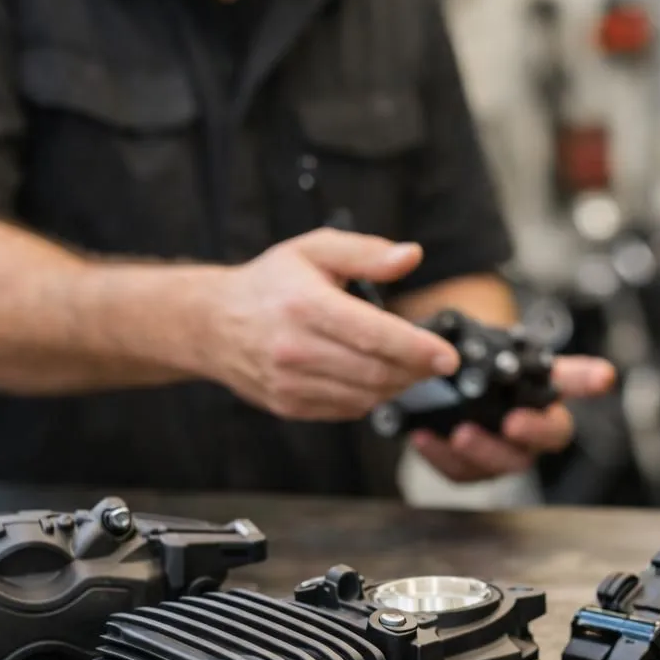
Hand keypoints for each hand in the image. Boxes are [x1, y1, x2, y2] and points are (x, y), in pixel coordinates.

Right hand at [204, 229, 460, 419]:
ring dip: (397, 385)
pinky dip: (371, 397)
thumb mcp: (314, 250)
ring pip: (365, 396)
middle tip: (437, 361)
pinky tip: (374, 376)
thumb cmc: (271, 283)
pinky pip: (347, 409)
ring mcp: (290, 383)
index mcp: (305, 305)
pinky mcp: (289, 405)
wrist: (212, 324)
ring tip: (409, 366)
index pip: (373, 335)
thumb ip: (366, 252)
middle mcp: (295, 348)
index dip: (417, 348)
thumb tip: (411, 256)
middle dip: (416, 370)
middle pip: (375, 372)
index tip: (448, 356)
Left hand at [412, 356, 616, 482]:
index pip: (578, 387)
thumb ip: (537, 357)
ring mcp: (500, 454)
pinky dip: (439, 455)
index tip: (602, 376)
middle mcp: (530, 434)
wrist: (445, 386)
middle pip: (544, 441)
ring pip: (500, 464)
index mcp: (547, 402)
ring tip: (459, 433)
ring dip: (481, 451)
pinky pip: (457, 471)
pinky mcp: (467, 468)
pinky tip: (422, 437)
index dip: (589, 383)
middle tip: (512, 423)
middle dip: (531, 433)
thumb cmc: (488, 371)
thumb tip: (596, 370)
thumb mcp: (510, 356)